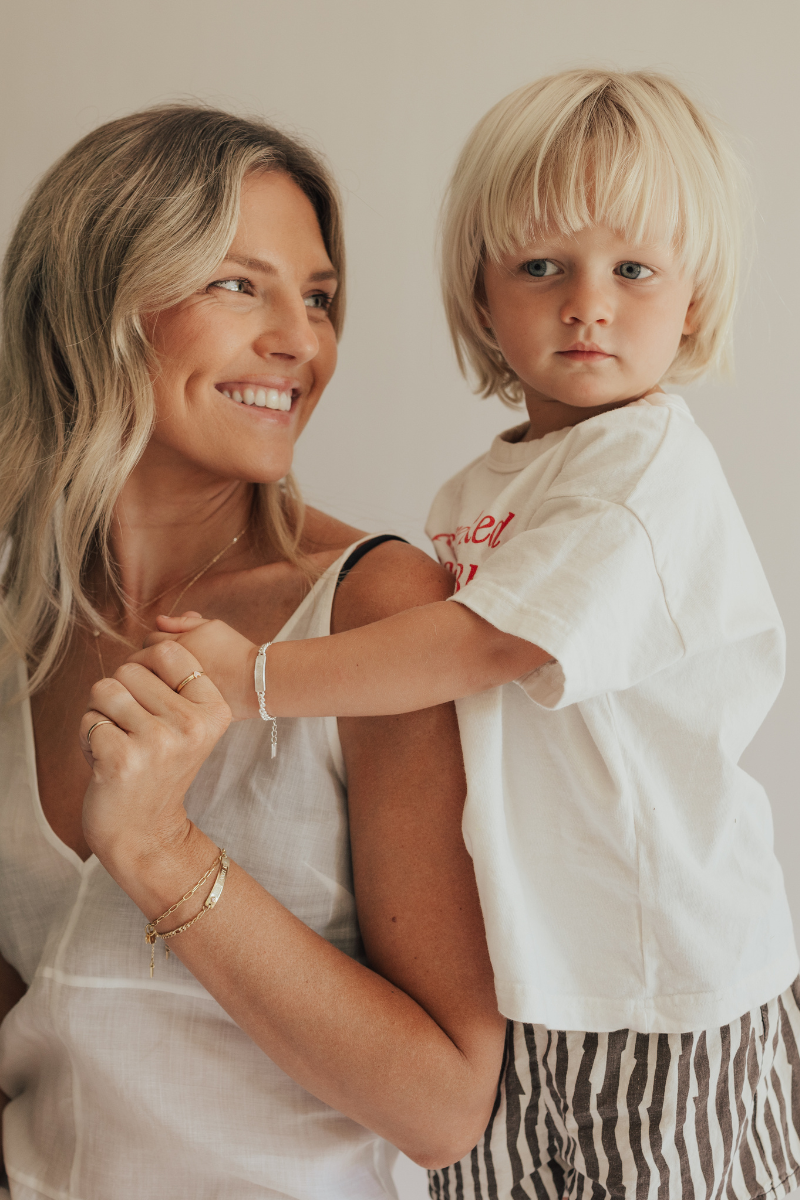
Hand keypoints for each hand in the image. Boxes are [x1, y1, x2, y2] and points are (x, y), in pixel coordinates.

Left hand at [79, 640, 230, 873]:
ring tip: (119, 742)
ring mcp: (158, 742)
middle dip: (120, 694)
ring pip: (105, 688)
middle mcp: (191, 724)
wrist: (146, 832)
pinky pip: (89, 718)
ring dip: (101, 713)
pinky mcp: (123, 758)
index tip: (144, 694)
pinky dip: (88, 737)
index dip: (144, 664)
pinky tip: (106, 761)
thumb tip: (155, 629)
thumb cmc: (159, 768)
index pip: (169, 651)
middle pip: (131, 668)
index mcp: (213, 710)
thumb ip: (175, 681)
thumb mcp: (188, 725)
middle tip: (132, 730)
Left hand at [139, 612, 259, 720]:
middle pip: (143, 662)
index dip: (156, 644)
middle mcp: (172, 668)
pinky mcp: (180, 709)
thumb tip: (159, 620)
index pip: (150, 640)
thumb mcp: (213, 627)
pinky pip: (159, 703)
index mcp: (178, 645)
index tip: (165, 651)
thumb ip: (183, 622)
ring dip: (150, 682)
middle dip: (148, 663)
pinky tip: (169, 699)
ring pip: (148, 684)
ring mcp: (175, 691)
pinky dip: (159, 699)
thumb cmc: (236, 652)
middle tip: (159, 669)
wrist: (255, 683)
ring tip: (161, 684)